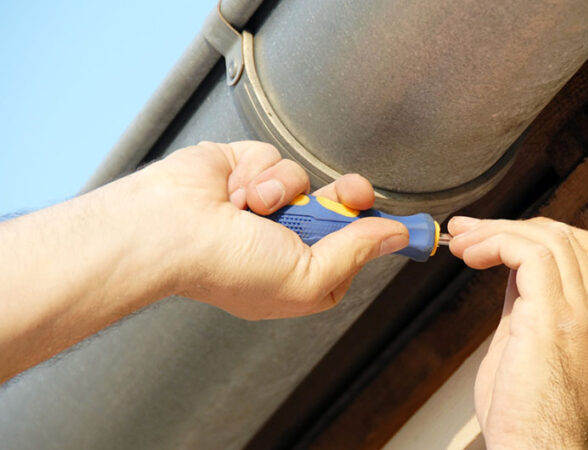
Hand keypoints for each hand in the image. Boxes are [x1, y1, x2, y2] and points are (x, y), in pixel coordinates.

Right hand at [139, 141, 408, 318]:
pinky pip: (277, 159)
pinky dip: (260, 173)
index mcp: (301, 275)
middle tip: (351, 193)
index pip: (353, 249)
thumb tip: (397, 236)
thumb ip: (356, 253)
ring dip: (285, 191)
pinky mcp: (246, 171)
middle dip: (349, 198)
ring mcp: (266, 205)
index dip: (372, 233)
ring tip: (253, 207)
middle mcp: (285, 240)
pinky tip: (234, 191)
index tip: (395, 223)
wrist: (168, 230)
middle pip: (341, 209)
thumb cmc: (227, 267)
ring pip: (307, 181)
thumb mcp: (308, 276)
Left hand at [448, 217, 587, 448]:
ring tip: (462, 242)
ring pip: (549, 237)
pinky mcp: (554, 318)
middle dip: (511, 226)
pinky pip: (531, 254)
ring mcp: (580, 313)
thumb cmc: (526, 420)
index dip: (531, 235)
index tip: (489, 236)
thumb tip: (511, 279)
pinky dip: (497, 243)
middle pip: (564, 236)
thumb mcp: (525, 349)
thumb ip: (525, 310)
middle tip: (467, 231)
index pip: (575, 252)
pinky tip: (472, 255)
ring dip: (497, 231)